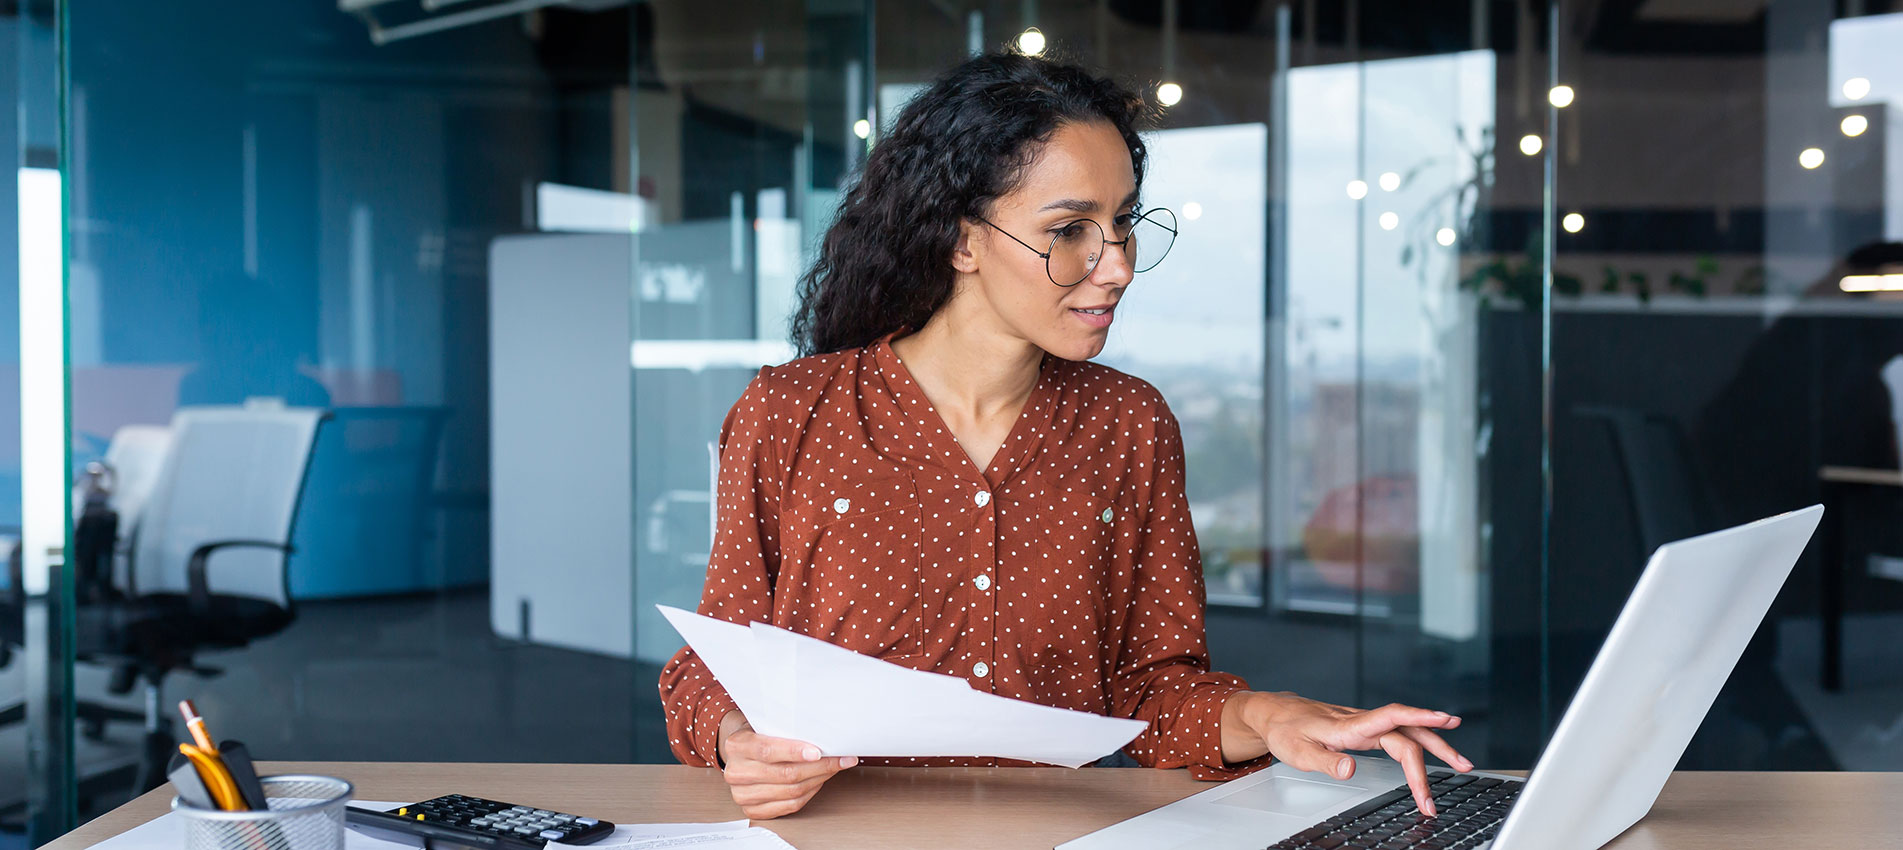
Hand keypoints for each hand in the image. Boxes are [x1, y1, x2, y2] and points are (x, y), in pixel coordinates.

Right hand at [715, 711, 856, 818]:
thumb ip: (784, 729)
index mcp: (737, 746)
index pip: (767, 750)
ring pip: (791, 791)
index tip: (818, 752)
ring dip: (818, 780)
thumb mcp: (764, 723)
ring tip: (833, 768)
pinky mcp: (753, 810)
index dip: (794, 752)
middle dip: (819, 767)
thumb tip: (822, 734)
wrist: (740, 752)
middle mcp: (736, 772)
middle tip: (839, 758)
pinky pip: (790, 805)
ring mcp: (743, 794)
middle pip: (785, 774)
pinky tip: (818, 781)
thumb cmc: (757, 735)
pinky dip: (810, 793)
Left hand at [1221, 692, 1472, 816]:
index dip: (1419, 717)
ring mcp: (1365, 724)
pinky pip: (1399, 734)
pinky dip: (1420, 743)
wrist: (1273, 713)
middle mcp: (1361, 722)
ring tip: (1462, 763)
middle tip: (1463, 771)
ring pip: (1408, 732)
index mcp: (1348, 727)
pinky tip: (1435, 750)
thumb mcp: (1297, 753)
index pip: (1390, 718)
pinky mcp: (1364, 728)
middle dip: (1437, 752)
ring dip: (1436, 746)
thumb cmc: (1285, 732)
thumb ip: (1326, 763)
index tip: (1446, 720)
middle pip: (1407, 733)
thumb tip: (1351, 770)